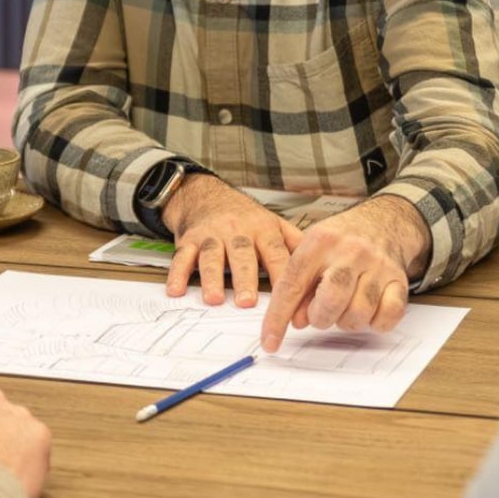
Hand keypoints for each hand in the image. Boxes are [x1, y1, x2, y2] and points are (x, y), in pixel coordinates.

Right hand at [162, 174, 302, 306]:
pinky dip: (177, 274)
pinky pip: (181, 257)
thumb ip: (294, 245)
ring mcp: (211, 235)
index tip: (289, 299)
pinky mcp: (188, 240)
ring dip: (212, 277)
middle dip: (244, 278)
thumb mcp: (273, 224)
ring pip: (211, 255)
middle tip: (247, 302)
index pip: (275, 253)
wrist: (206, 195)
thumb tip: (322, 267)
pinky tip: (176, 290)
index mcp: (262, 230)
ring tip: (214, 299)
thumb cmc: (244, 216)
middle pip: (242, 255)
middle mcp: (237, 231)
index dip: (282, 275)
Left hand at [260, 195, 431, 352]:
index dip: (278, 317)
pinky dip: (376, 323)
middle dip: (320, 318)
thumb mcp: (311, 250)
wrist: (383, 222)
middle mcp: (350, 251)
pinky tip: (369, 311)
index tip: (269, 342)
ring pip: (358, 313)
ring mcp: (377, 265)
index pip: (292, 284)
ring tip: (345, 307)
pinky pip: (388, 316)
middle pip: (330, 301)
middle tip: (321, 313)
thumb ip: (299, 284)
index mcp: (320, 241)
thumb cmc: (340, 241)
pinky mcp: (399, 279)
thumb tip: (297, 321)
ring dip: (347, 321)